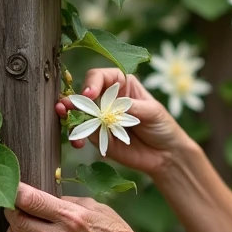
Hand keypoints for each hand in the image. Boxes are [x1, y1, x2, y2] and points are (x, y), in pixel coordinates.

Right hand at [56, 68, 186, 177]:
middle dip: (74, 99)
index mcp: (122, 85)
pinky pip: (84, 134)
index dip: (92, 82)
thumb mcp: (152, 112)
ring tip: (65, 119)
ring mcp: (101, 118)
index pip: (101, 77)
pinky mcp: (99, 137)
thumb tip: (111, 107)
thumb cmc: (162, 126)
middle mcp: (108, 99)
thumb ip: (132, 107)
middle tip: (65, 107)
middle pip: (84, 94)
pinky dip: (78, 137)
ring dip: (69, 116)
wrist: (165, 155)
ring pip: (79, 114)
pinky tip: (77, 142)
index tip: (90, 94)